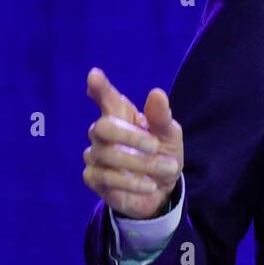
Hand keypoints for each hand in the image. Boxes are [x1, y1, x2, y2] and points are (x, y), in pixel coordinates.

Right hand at [82, 67, 184, 218]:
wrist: (162, 190)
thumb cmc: (162, 155)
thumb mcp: (170, 136)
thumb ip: (162, 118)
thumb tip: (157, 93)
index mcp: (122, 115)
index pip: (106, 98)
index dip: (99, 87)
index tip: (94, 75)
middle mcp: (103, 132)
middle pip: (103, 127)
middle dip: (131, 137)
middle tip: (156, 146)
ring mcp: (95, 155)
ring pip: (108, 155)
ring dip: (141, 164)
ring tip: (166, 168)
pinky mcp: (93, 178)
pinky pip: (106, 178)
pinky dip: (132, 182)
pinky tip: (149, 185)